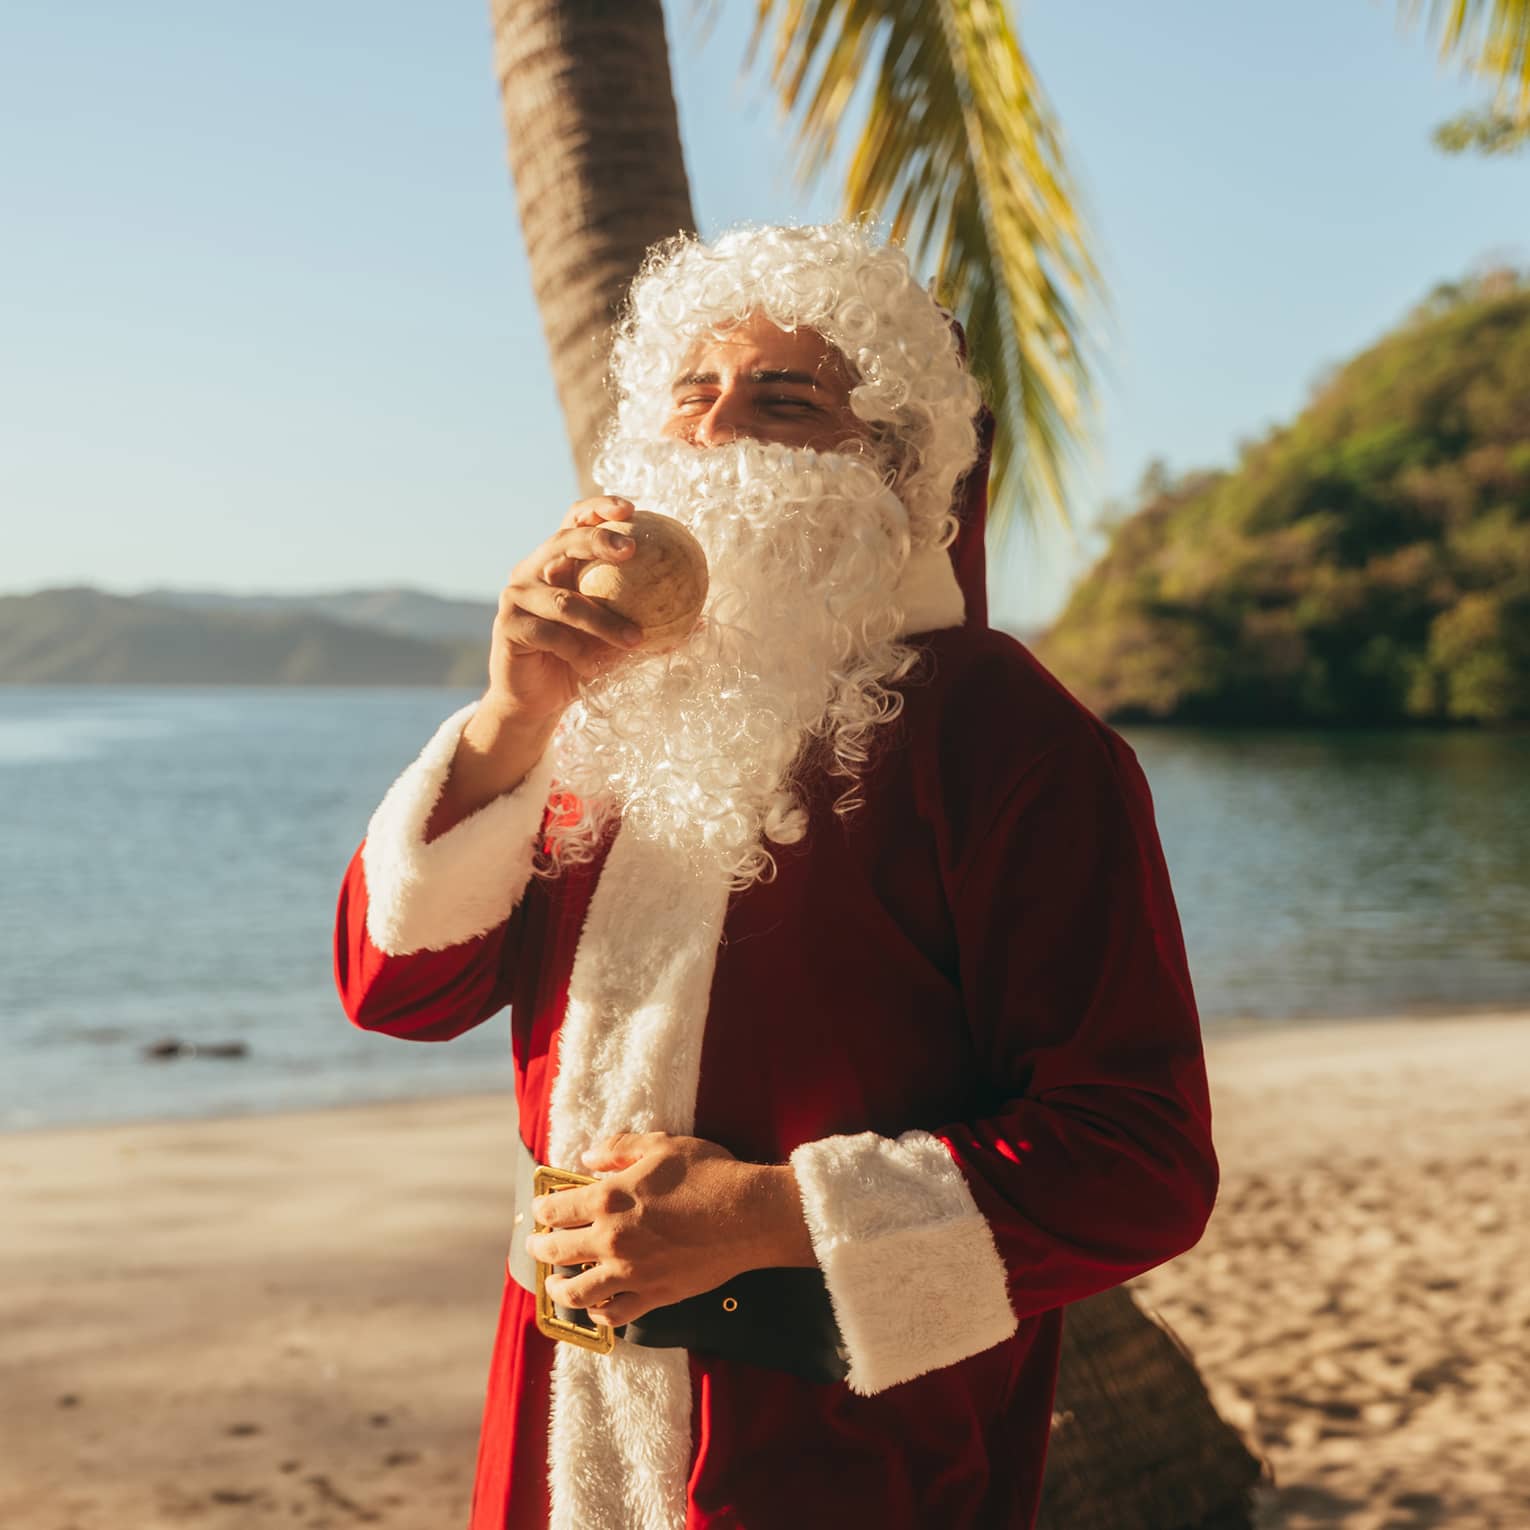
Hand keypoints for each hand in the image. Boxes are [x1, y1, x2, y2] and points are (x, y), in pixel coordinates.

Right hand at [483, 497, 642, 728]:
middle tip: (631, 551)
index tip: (632, 509)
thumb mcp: (615, 639)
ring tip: (635, 639)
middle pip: (564, 542)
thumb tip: (702, 620)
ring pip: (566, 601)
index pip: (575, 521)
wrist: (535, 701)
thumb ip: (646, 621)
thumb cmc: (579, 663)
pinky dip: (578, 652)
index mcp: (558, 562)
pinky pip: (551, 635)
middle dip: (598, 540)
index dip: (599, 508)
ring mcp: (517, 596)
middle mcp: (533, 570)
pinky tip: (597, 667)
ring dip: (604, 621)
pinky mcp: (508, 625)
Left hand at [524, 1131, 815, 1326]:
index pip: (556, 1208)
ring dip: (559, 1288)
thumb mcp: (662, 1145)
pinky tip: (597, 1307)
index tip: (540, 1208)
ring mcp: (631, 1272)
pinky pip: (614, 1315)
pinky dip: (599, 1314)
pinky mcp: (654, 1296)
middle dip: (540, 1246)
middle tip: (536, 1244)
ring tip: (556, 1283)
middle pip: (557, 1251)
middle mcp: (612, 1239)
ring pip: (577, 1292)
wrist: (749, 1216)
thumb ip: (620, 1148)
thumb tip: (588, 1156)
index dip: (542, 1208)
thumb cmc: (709, 1174)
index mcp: (610, 1198)